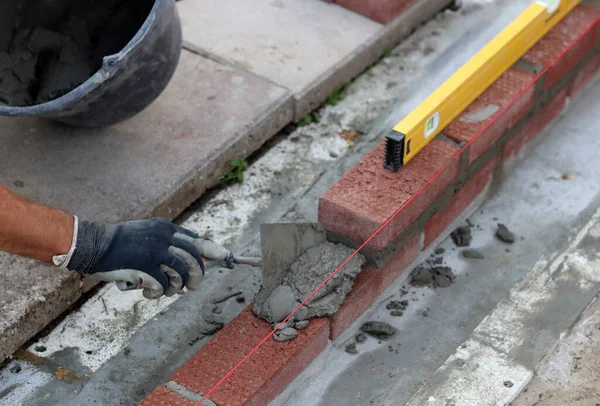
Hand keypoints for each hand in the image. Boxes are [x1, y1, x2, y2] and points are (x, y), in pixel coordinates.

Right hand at [66, 218, 204, 298]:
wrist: (94, 245)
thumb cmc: (119, 243)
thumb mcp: (145, 233)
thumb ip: (165, 241)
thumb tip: (186, 257)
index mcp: (165, 228)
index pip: (195, 239)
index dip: (210, 249)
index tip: (223, 256)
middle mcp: (163, 237)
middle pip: (193, 257)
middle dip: (197, 274)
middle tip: (194, 286)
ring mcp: (155, 251)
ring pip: (181, 272)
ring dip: (177, 286)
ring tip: (168, 291)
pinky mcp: (145, 266)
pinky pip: (162, 284)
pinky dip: (159, 292)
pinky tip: (150, 293)